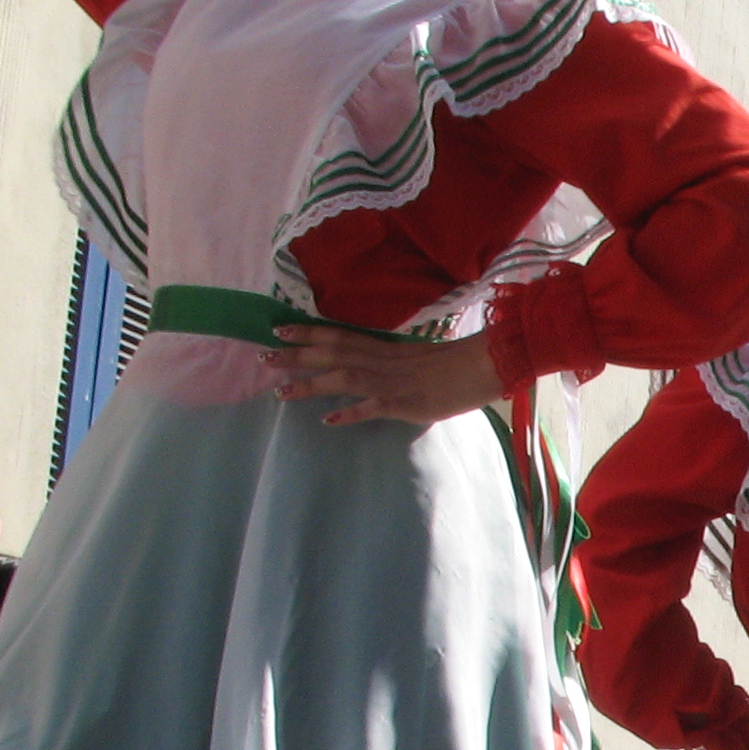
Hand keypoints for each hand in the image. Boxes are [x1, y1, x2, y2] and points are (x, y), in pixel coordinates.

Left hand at [264, 325, 500, 427]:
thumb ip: (397, 362)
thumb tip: (379, 368)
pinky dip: (350, 412)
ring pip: (343, 377)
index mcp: (386, 348)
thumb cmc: (459, 363)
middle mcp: (383, 361)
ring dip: (310, 384)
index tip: (279, 329)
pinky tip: (327, 420)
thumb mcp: (421, 358)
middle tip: (263, 357)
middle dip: (296, 355)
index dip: (308, 332)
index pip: (340, 336)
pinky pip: (373, 407)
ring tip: (279, 391)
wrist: (486, 366)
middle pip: (332, 353)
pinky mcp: (407, 403)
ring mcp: (393, 382)